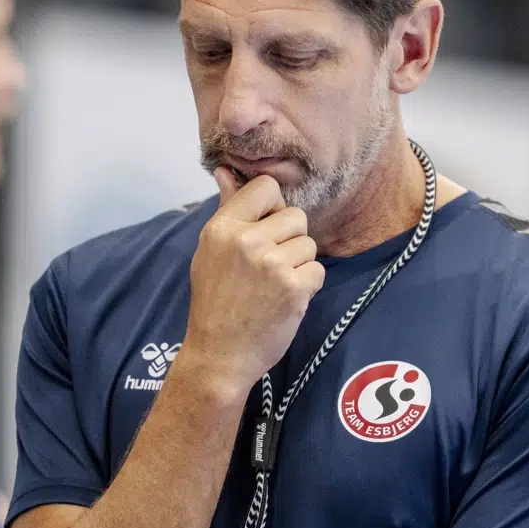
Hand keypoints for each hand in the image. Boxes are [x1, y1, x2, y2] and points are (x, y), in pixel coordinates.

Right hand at [181, 168, 324, 391]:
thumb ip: (227, 210)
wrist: (220, 355)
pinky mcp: (293, 287)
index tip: (265, 230)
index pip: (267, 188)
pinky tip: (286, 300)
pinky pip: (317, 271)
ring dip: (299, 264)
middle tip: (269, 267)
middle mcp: (246, 241)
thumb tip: (227, 171)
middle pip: (296, 216)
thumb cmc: (215, 302)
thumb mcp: (210, 252)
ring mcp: (271, 264)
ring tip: (274, 286)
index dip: (273, 208)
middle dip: (290, 240)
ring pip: (309, 244)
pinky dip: (307, 286)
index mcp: (222, 228)